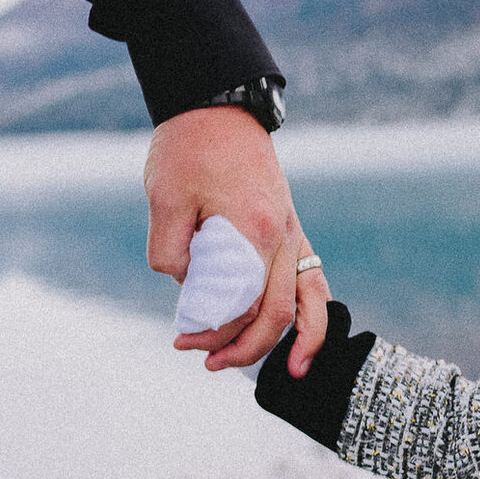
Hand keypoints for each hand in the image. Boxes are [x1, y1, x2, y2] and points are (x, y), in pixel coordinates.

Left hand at [148, 106, 328, 375]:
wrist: (218, 106)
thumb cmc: (189, 148)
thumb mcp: (165, 198)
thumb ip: (172, 249)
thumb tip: (186, 289)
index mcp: (253, 228)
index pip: (244, 302)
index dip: (215, 331)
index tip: (183, 339)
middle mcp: (283, 235)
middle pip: (280, 312)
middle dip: (248, 348)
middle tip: (209, 363)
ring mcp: (292, 232)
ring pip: (314, 300)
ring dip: (305, 341)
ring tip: (296, 372)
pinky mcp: (290, 228)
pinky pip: (312, 279)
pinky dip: (311, 312)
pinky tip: (299, 334)